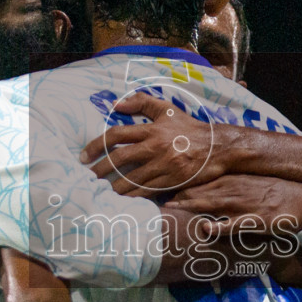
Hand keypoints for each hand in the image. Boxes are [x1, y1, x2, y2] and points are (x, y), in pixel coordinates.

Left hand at [81, 94, 229, 195]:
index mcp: (152, 129)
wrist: (217, 147)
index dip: (96, 145)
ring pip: (131, 179)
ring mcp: (164, 165)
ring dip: (113, 186)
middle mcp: (156, 147)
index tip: (84, 155)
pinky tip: (122, 198)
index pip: (116, 135)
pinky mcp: (172, 180)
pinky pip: (146, 190)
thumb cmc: (189, 128)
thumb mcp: (167, 110)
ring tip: (102, 190)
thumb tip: (115, 104)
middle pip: (119, 159)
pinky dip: (132, 196)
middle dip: (100, 169)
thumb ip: (142, 103)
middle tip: (88, 176)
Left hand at [163, 174, 301, 230]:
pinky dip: (219, 226)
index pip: (196, 181)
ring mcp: (242, 205)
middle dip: (175, 198)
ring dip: (190, 207)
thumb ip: (221, 186)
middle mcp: (231, 190)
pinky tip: (206, 228)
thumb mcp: (245, 184)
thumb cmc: (270, 192)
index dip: (175, 186)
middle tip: (153, 203)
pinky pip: (233, 225)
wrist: (300, 200)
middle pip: (197, 192)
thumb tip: (196, 191)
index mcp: (228, 180)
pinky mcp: (254, 220)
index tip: (156, 189)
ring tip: (169, 211)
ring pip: (211, 204)